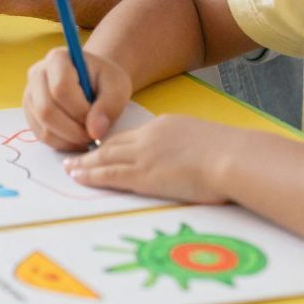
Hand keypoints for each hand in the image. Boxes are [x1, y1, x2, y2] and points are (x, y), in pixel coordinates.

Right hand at [23, 45, 132, 150]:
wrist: (93, 82)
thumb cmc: (105, 81)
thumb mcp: (117, 86)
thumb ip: (110, 106)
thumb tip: (95, 131)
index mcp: (57, 58)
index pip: (61, 89)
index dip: (80, 110)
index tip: (98, 119)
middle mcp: (37, 74)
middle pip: (46, 110)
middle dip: (74, 130)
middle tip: (94, 135)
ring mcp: (30, 95)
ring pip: (43, 127)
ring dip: (69, 139)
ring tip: (88, 135)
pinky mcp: (31, 114)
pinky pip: (42, 136)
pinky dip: (63, 143)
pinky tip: (78, 138)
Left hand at [63, 115, 236, 202]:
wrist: (232, 157)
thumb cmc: (232, 155)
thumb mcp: (208, 143)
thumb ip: (193, 149)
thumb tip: (197, 161)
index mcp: (167, 126)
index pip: (135, 136)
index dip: (117, 144)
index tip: (106, 147)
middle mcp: (151, 137)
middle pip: (115, 144)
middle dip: (94, 150)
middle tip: (76, 155)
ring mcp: (145, 155)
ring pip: (106, 157)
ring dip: (86, 163)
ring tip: (70, 167)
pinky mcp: (144, 175)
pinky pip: (109, 174)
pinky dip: (91, 175)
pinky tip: (79, 177)